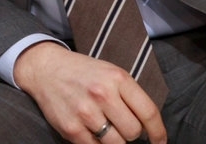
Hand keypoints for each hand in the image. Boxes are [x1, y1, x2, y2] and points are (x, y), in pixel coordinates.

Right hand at [13, 41, 165, 143]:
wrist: (46, 69)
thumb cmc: (83, 73)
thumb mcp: (110, 73)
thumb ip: (129, 96)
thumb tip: (149, 127)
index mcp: (117, 78)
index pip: (148, 112)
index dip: (158, 132)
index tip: (160, 141)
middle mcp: (102, 94)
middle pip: (133, 132)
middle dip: (131, 133)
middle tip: (121, 124)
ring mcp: (85, 112)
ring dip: (115, 140)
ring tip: (105, 127)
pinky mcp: (71, 128)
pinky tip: (92, 131)